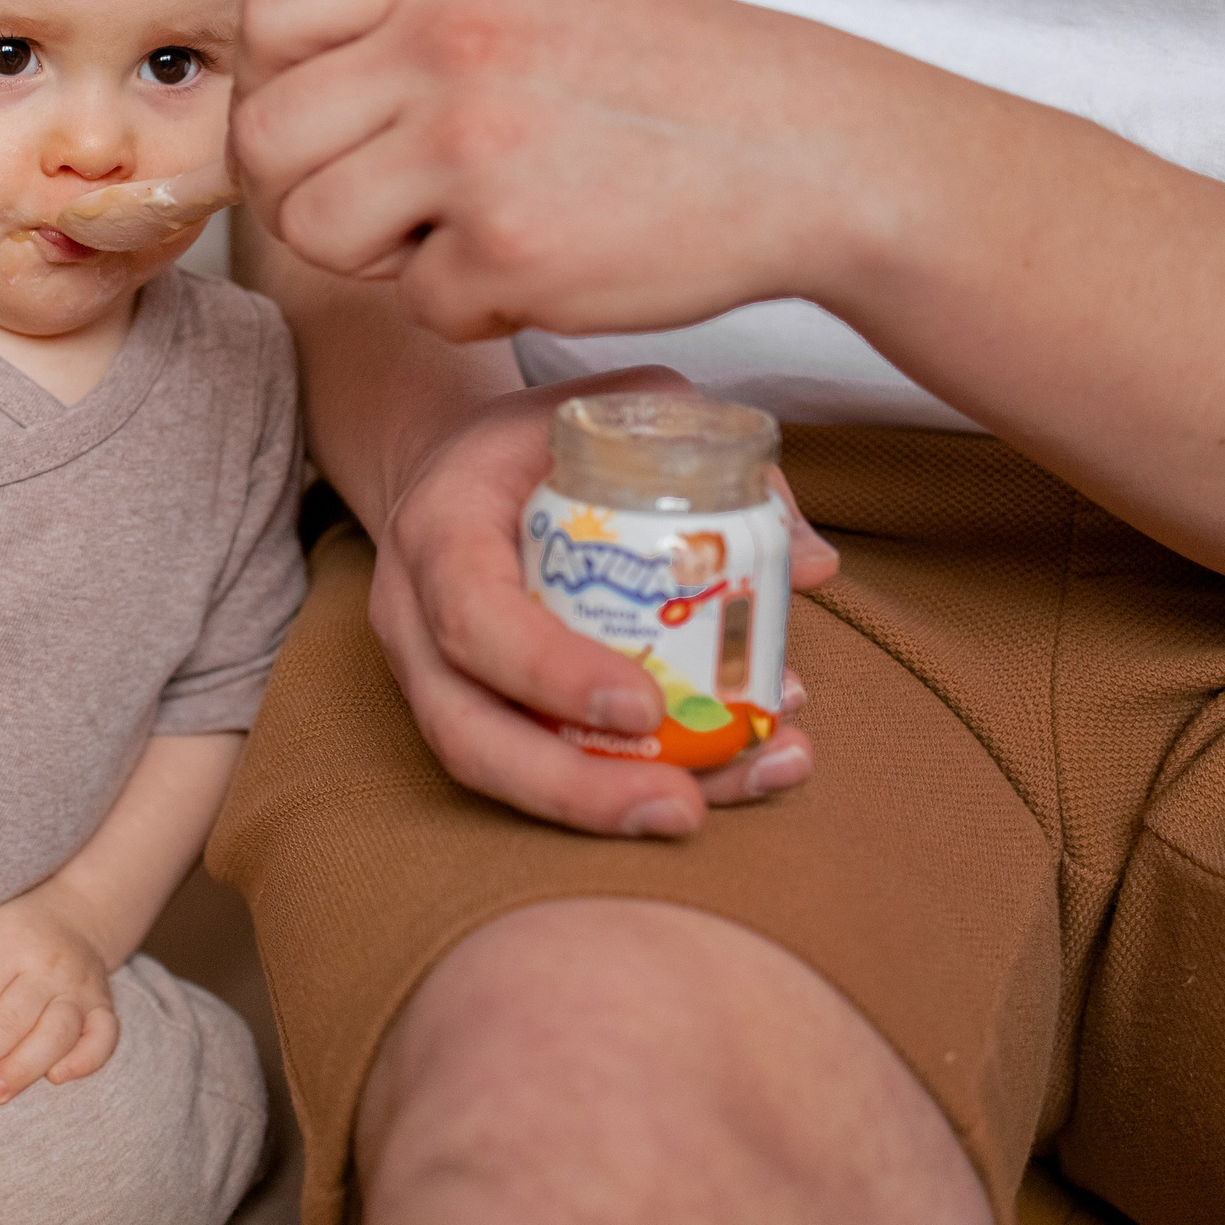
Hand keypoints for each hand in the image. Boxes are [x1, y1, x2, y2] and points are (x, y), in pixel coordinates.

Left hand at [0, 881, 118, 1103]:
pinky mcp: (104, 1006)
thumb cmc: (8, 934)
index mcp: (8, 944)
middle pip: (11, 1021)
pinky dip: (84, 1062)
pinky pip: (103, 1038)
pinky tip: (56, 1078)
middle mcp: (48, 965)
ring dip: (22, 1069)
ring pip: (55, 1035)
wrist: (75, 915)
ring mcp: (80, 988)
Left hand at [232, 0, 948, 342]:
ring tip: (460, 236)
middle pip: (264, 141)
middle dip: (306, 190)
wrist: (805, 147)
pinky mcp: (509, 251)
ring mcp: (472, 151)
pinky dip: (471, 305)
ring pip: (314, 232)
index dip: (271, 89)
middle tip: (382, 209)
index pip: (266, 18)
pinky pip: (418, 305)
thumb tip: (279, 79)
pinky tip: (539, 267)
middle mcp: (444, 47)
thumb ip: (411, 15)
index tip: (325, 130)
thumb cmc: (664, 74)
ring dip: (376, 256)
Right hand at [372, 366, 838, 837]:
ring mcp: (431, 677)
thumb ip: (711, 463)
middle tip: (683, 805)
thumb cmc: (536, 440)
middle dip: (577, 787)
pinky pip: (527, 767)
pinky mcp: (468, 711)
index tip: (646, 707)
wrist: (451, 469)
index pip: (474, 615)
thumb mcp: (618, 413)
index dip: (552, 673)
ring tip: (707, 810)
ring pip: (493, 769)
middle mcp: (417, 617)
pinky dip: (617, 784)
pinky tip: (715, 776)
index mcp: (441, 529)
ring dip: (603, 806)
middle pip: (467, 734)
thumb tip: (807, 565)